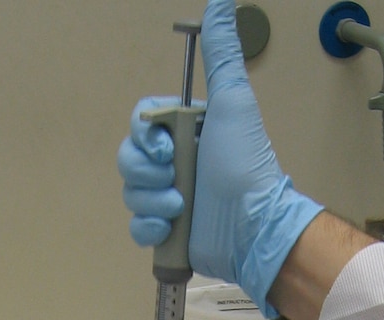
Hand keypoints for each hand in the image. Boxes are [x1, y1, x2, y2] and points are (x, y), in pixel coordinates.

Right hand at [117, 0, 322, 315]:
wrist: (254, 225)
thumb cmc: (246, 163)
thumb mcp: (233, 101)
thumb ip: (222, 53)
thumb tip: (221, 3)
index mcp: (186, 131)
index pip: (141, 123)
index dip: (146, 136)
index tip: (167, 147)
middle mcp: (177, 162)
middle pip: (130, 158)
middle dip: (147, 171)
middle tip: (175, 179)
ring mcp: (170, 198)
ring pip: (131, 193)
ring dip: (152, 201)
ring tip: (180, 208)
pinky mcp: (169, 232)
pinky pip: (138, 228)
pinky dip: (150, 230)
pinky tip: (170, 229)